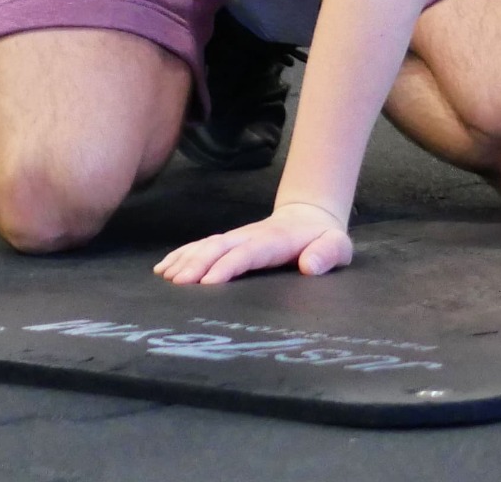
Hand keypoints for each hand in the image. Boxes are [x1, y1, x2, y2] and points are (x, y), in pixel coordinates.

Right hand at [154, 201, 353, 286]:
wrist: (312, 217)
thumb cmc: (324, 239)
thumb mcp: (337, 246)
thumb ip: (327, 254)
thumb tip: (310, 266)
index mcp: (276, 241)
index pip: (249, 253)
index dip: (229, 266)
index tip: (208, 282)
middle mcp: (252, 237)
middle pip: (221, 247)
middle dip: (198, 263)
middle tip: (178, 284)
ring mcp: (239, 237)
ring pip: (208, 245)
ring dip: (186, 259)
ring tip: (165, 277)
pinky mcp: (231, 242)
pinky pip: (203, 246)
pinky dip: (182, 254)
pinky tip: (163, 268)